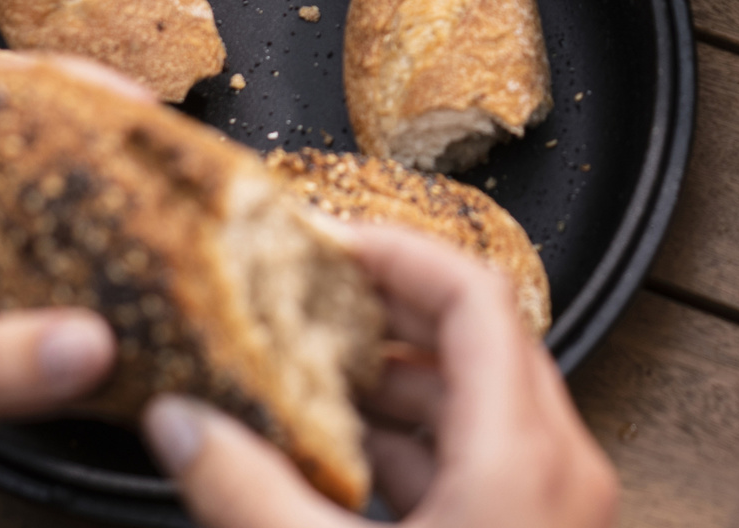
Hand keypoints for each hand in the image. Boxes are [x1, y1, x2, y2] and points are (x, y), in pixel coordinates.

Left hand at [0, 55, 122, 508]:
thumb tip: (89, 342)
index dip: (45, 79)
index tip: (121, 97)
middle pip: (15, 164)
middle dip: (91, 160)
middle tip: (166, 171)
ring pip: (34, 246)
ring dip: (96, 245)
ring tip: (170, 242)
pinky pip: (36, 329)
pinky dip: (86, 329)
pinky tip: (133, 338)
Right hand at [144, 225, 616, 527]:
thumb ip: (244, 492)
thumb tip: (179, 423)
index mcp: (525, 455)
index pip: (470, 296)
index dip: (388, 252)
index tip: (311, 239)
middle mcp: (559, 471)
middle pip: (475, 346)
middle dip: (375, 321)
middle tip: (290, 305)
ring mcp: (552, 515)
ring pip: (471, 411)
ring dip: (382, 392)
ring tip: (287, 385)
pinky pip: (474, 469)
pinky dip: (401, 453)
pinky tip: (321, 468)